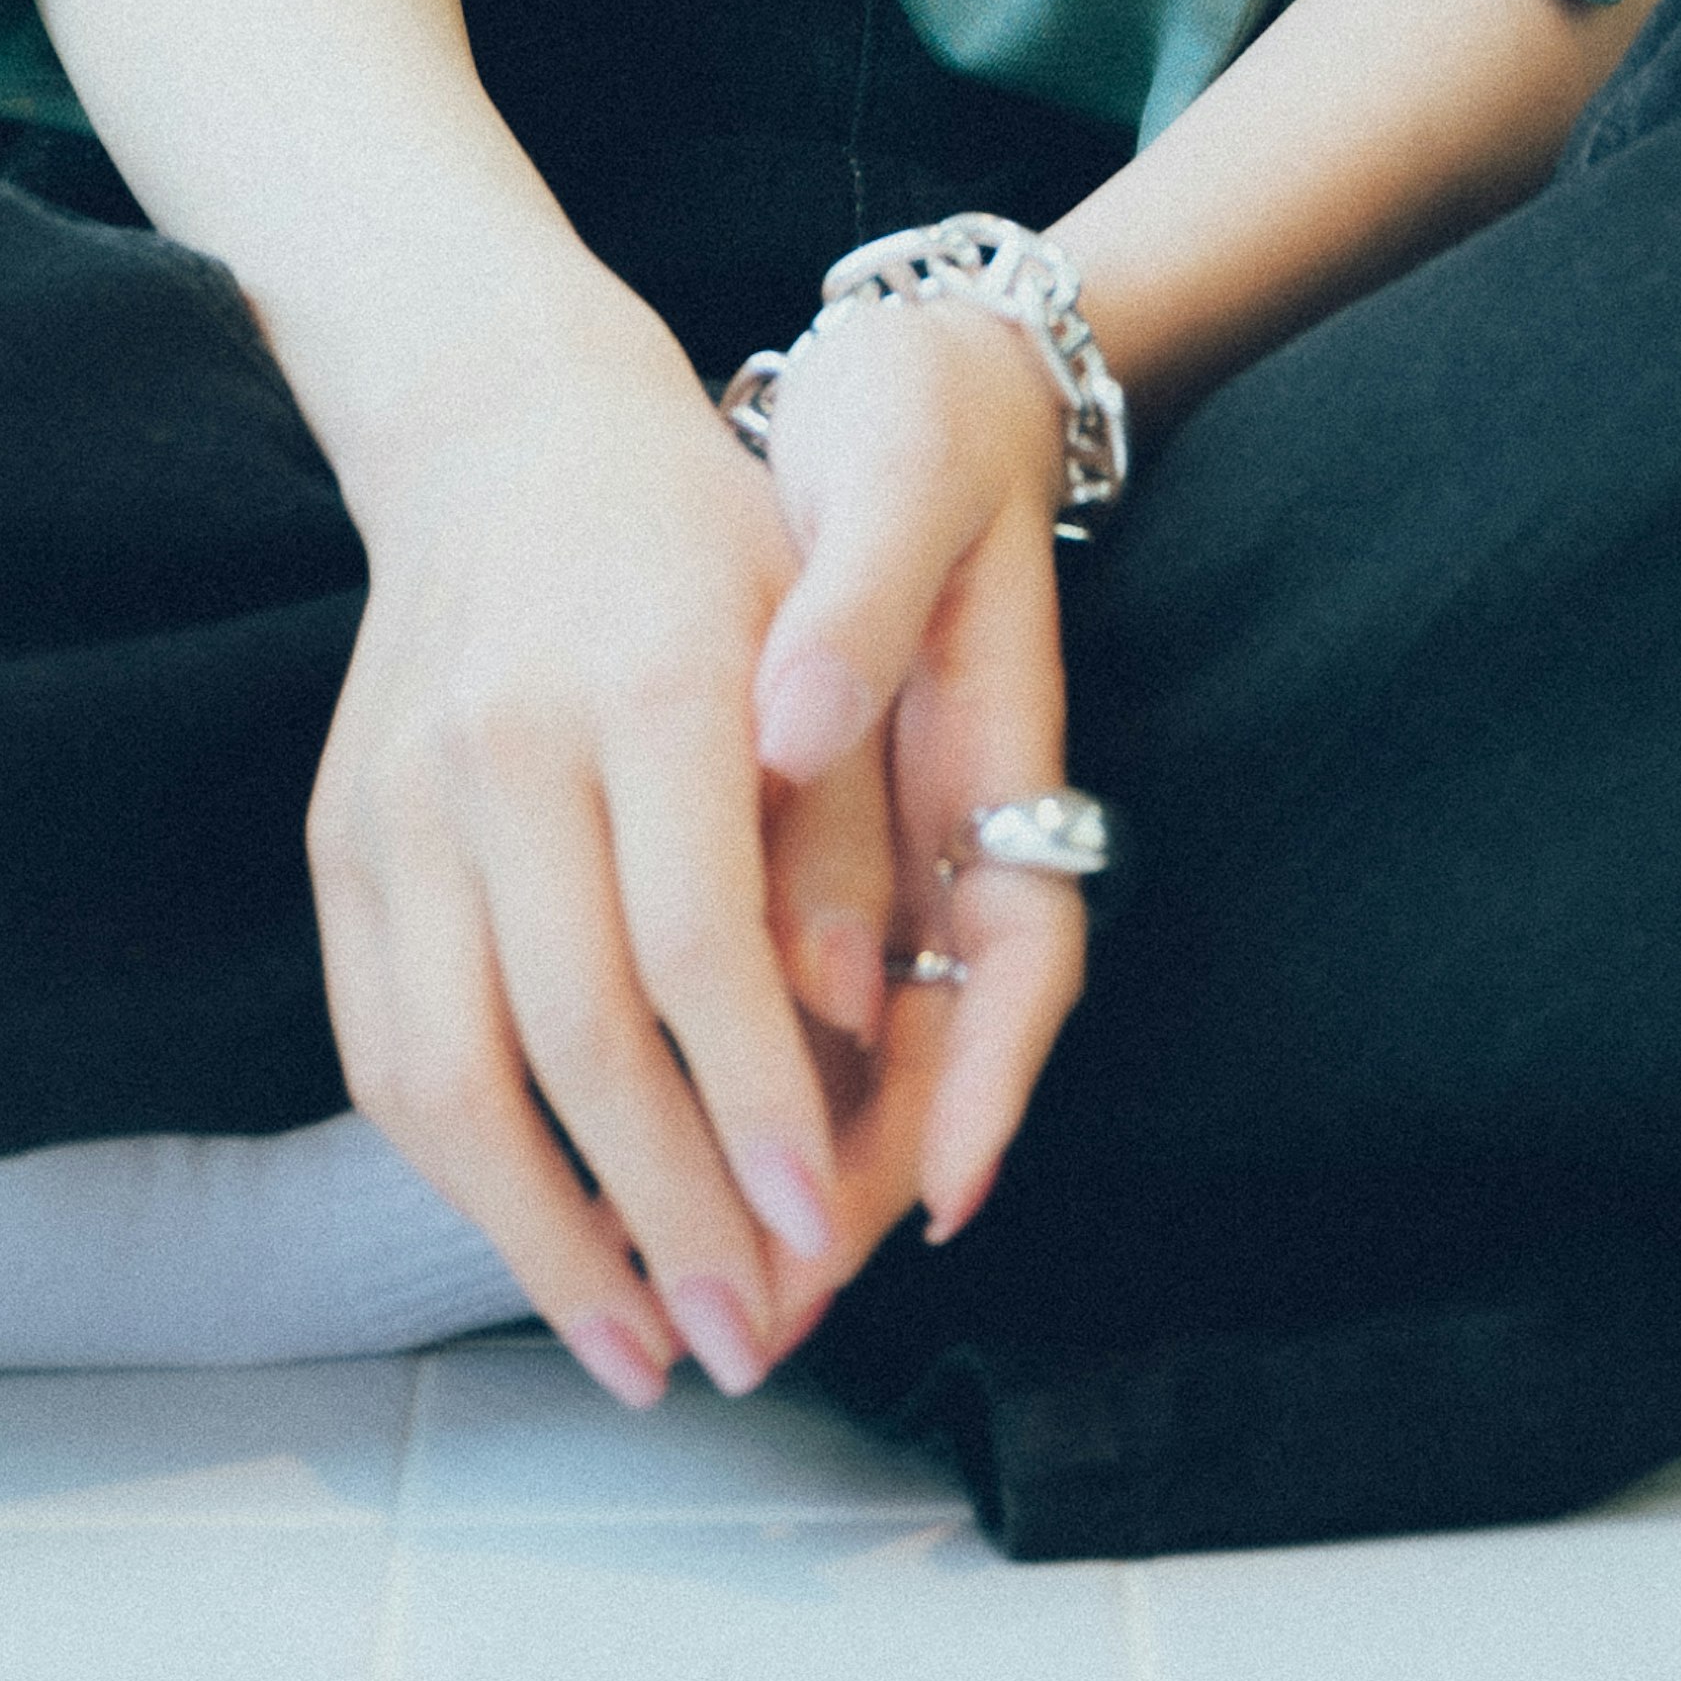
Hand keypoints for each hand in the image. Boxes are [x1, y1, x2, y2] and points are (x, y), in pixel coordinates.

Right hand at [307, 265, 857, 1407]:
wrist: (505, 426)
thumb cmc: (702, 538)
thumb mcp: (821, 632)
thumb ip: (839, 833)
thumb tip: (852, 1045)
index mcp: (641, 681)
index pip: (693, 940)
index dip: (756, 1103)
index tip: (821, 1231)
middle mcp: (502, 747)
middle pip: (571, 1035)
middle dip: (665, 1216)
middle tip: (747, 1342)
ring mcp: (396, 801)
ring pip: (445, 1074)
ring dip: (542, 1243)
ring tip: (640, 1351)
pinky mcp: (337, 844)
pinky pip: (382, 1046)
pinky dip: (458, 1172)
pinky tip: (542, 1244)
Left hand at [738, 287, 1088, 1325]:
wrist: (911, 373)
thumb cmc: (911, 423)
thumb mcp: (895, 482)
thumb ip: (855, 612)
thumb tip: (788, 730)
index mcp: (997, 750)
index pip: (1024, 957)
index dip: (986, 1079)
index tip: (943, 1190)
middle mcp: (965, 826)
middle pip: (941, 1048)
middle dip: (862, 1186)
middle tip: (768, 1306)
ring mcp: (908, 845)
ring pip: (871, 1051)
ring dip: (798, 1170)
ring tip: (696, 1282)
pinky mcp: (839, 843)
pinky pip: (814, 1001)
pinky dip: (750, 1087)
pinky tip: (656, 1155)